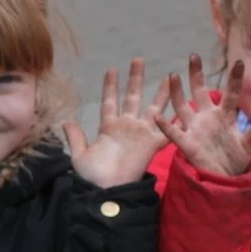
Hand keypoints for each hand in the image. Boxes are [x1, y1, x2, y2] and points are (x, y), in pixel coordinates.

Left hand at [64, 58, 168, 186]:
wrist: (107, 191)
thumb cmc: (92, 176)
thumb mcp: (79, 155)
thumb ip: (76, 138)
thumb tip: (66, 121)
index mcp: (109, 127)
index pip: (110, 101)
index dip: (111, 86)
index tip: (112, 70)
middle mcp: (127, 127)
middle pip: (132, 97)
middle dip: (135, 79)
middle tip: (138, 60)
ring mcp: (141, 134)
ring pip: (154, 108)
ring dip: (161, 93)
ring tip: (169, 75)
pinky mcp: (153, 145)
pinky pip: (166, 129)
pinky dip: (174, 119)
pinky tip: (184, 104)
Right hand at [154, 55, 250, 177]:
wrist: (222, 177)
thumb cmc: (235, 159)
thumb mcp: (249, 145)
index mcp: (225, 116)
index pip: (230, 94)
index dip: (235, 79)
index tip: (240, 62)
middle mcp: (208, 118)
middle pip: (200, 92)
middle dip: (196, 75)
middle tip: (194, 56)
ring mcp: (195, 129)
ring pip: (183, 107)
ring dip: (177, 93)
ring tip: (172, 75)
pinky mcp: (187, 143)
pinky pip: (174, 133)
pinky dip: (166, 125)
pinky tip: (157, 116)